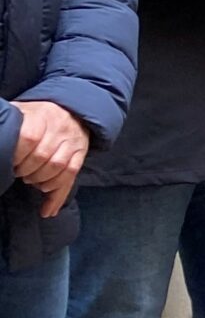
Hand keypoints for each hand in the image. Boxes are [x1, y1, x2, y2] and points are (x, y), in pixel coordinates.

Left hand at [12, 100, 88, 215]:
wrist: (72, 111)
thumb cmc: (39, 115)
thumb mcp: (21, 111)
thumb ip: (10, 122)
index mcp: (41, 116)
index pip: (30, 137)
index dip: (18, 154)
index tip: (9, 161)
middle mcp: (60, 128)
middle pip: (43, 156)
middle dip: (27, 170)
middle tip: (18, 173)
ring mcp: (72, 142)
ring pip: (59, 167)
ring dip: (42, 180)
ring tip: (31, 181)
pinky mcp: (81, 154)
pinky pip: (71, 176)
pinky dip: (58, 194)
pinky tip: (46, 206)